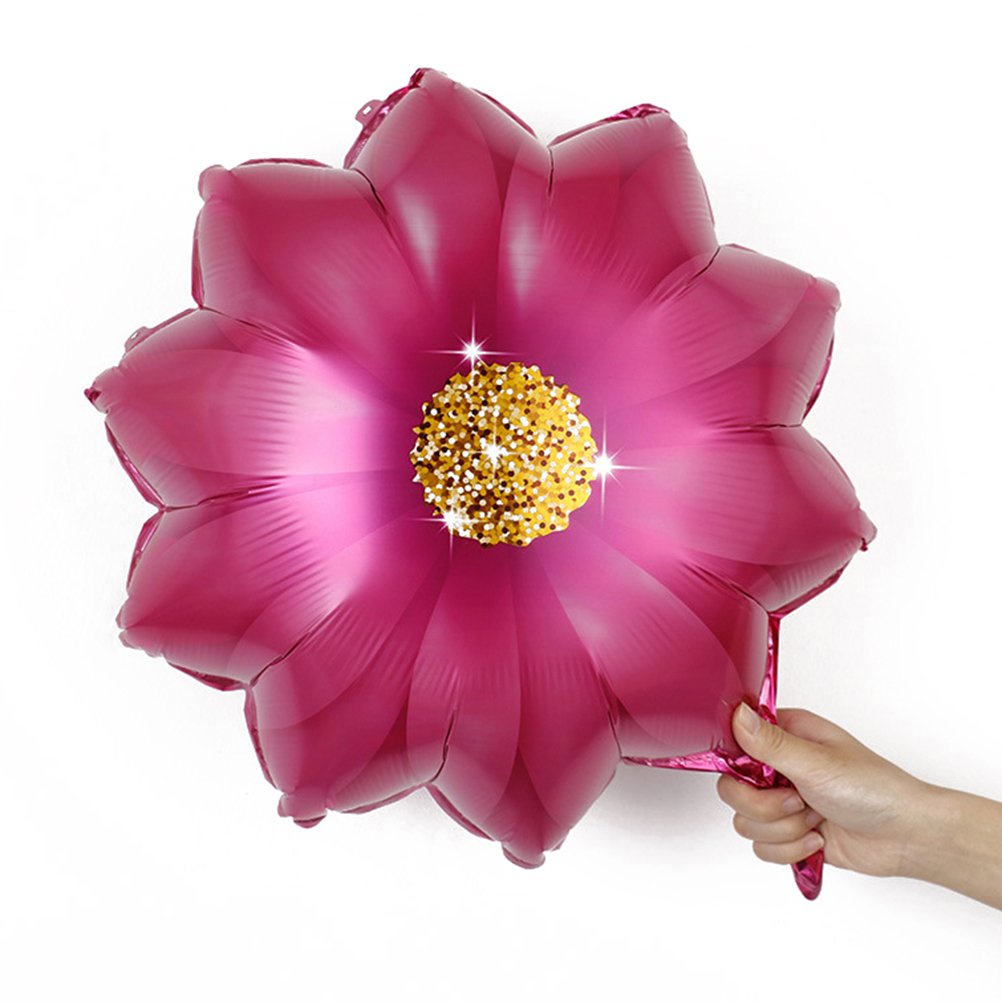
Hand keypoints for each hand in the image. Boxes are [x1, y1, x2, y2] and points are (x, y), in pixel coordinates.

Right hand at [717, 704, 932, 877]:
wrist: (906, 837)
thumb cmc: (874, 790)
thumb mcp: (817, 763)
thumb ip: (770, 743)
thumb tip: (737, 714)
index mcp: (785, 736)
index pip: (734, 745)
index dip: (741, 767)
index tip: (767, 776)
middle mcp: (779, 766)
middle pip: (732, 790)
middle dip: (765, 807)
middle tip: (797, 802)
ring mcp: (783, 801)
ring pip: (745, 822)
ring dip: (783, 830)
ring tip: (815, 820)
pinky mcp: (790, 832)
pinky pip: (762, 846)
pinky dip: (790, 849)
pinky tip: (817, 839)